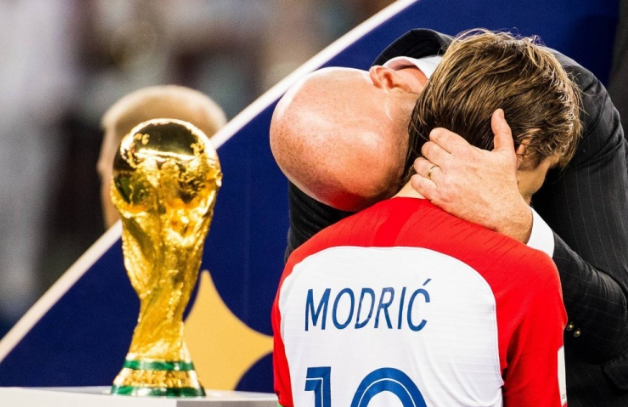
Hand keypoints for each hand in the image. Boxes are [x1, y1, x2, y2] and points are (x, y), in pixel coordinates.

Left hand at [410, 109, 532, 241]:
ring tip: (428, 167)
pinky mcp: (439, 198)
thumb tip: (498, 112)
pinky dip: (417, 179)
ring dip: (422, 164)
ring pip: (420, 165)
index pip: (438, 135)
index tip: (439, 141)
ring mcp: (445, 182)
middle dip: (429, 149)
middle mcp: (453, 165)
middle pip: (427, 148)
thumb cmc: (504, 184)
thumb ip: (501, 131)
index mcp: (467, 152)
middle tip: (433, 154)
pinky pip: (417, 183)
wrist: (503, 214)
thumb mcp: (506, 155)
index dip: (436, 136)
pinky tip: (424, 180)